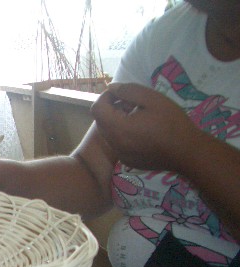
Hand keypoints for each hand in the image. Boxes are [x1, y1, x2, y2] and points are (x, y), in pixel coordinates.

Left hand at [90, 82, 205, 172]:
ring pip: (109, 133)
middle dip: (112, 108)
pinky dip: (123, 134)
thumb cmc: (172, 123)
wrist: (187, 152)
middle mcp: (114, 143)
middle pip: (101, 121)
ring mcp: (120, 154)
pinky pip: (117, 144)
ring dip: (117, 121)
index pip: (97, 108)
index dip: (106, 97)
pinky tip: (142, 132)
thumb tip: (111, 88)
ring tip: (139, 117)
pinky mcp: (127, 160)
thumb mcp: (152, 99)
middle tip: (134, 104)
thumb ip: (128, 91)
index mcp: (118, 128)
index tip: (121, 94)